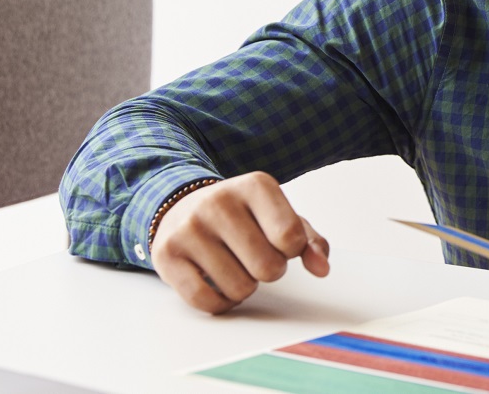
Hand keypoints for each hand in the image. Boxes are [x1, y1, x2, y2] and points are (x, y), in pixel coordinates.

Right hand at [149, 171, 329, 313]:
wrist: (181, 207)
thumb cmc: (242, 217)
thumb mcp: (279, 217)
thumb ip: (309, 241)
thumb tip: (322, 268)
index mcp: (255, 185)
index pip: (290, 237)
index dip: (291, 251)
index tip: (280, 242)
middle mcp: (219, 201)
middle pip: (268, 268)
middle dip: (270, 271)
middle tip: (256, 257)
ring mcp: (189, 228)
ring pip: (239, 288)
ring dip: (245, 288)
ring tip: (235, 266)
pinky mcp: (166, 254)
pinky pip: (206, 301)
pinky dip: (221, 303)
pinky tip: (218, 283)